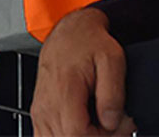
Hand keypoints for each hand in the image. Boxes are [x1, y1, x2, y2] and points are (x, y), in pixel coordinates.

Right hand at [31, 8, 130, 136]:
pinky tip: (85, 127)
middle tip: (114, 124)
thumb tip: (110, 122)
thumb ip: (113, 93)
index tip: (118, 124)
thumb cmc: (88, 41)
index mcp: (63, 91)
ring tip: (101, 124)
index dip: (103, 136)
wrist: (69, 32)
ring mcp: (40, 113)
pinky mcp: (40, 115)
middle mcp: (46, 107)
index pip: (78, 134)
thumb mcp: (112, 58)